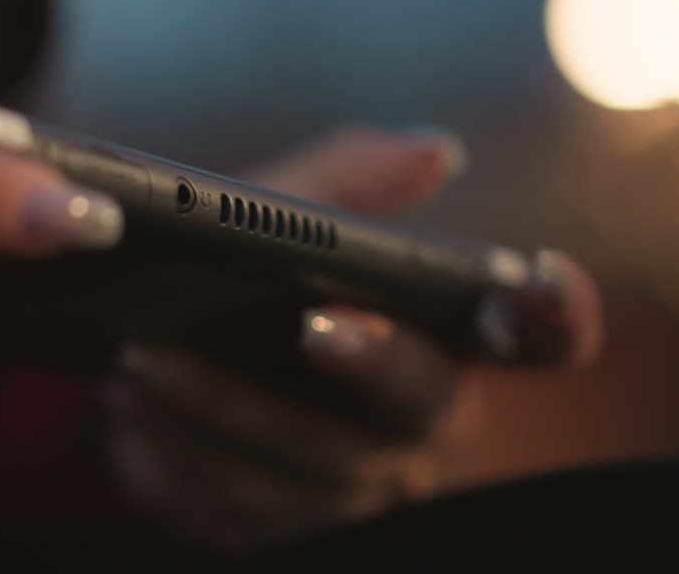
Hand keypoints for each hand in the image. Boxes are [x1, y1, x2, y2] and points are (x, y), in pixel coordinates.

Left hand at [103, 126, 602, 555]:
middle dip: (370, 365)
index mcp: (437, 339)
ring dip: (224, 413)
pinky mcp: (265, 526)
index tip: (536, 281)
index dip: (551, 315)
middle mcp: (406, 425)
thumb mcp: (270, 220)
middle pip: (414, 410)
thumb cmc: (231, 282)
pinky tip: (127, 410)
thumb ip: (342, 187)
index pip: (537, 338)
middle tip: (313, 325)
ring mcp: (340, 489)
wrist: (134, 353)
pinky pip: (230, 510)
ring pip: (307, 471)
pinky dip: (172, 456)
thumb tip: (436, 152)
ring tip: (149, 358)